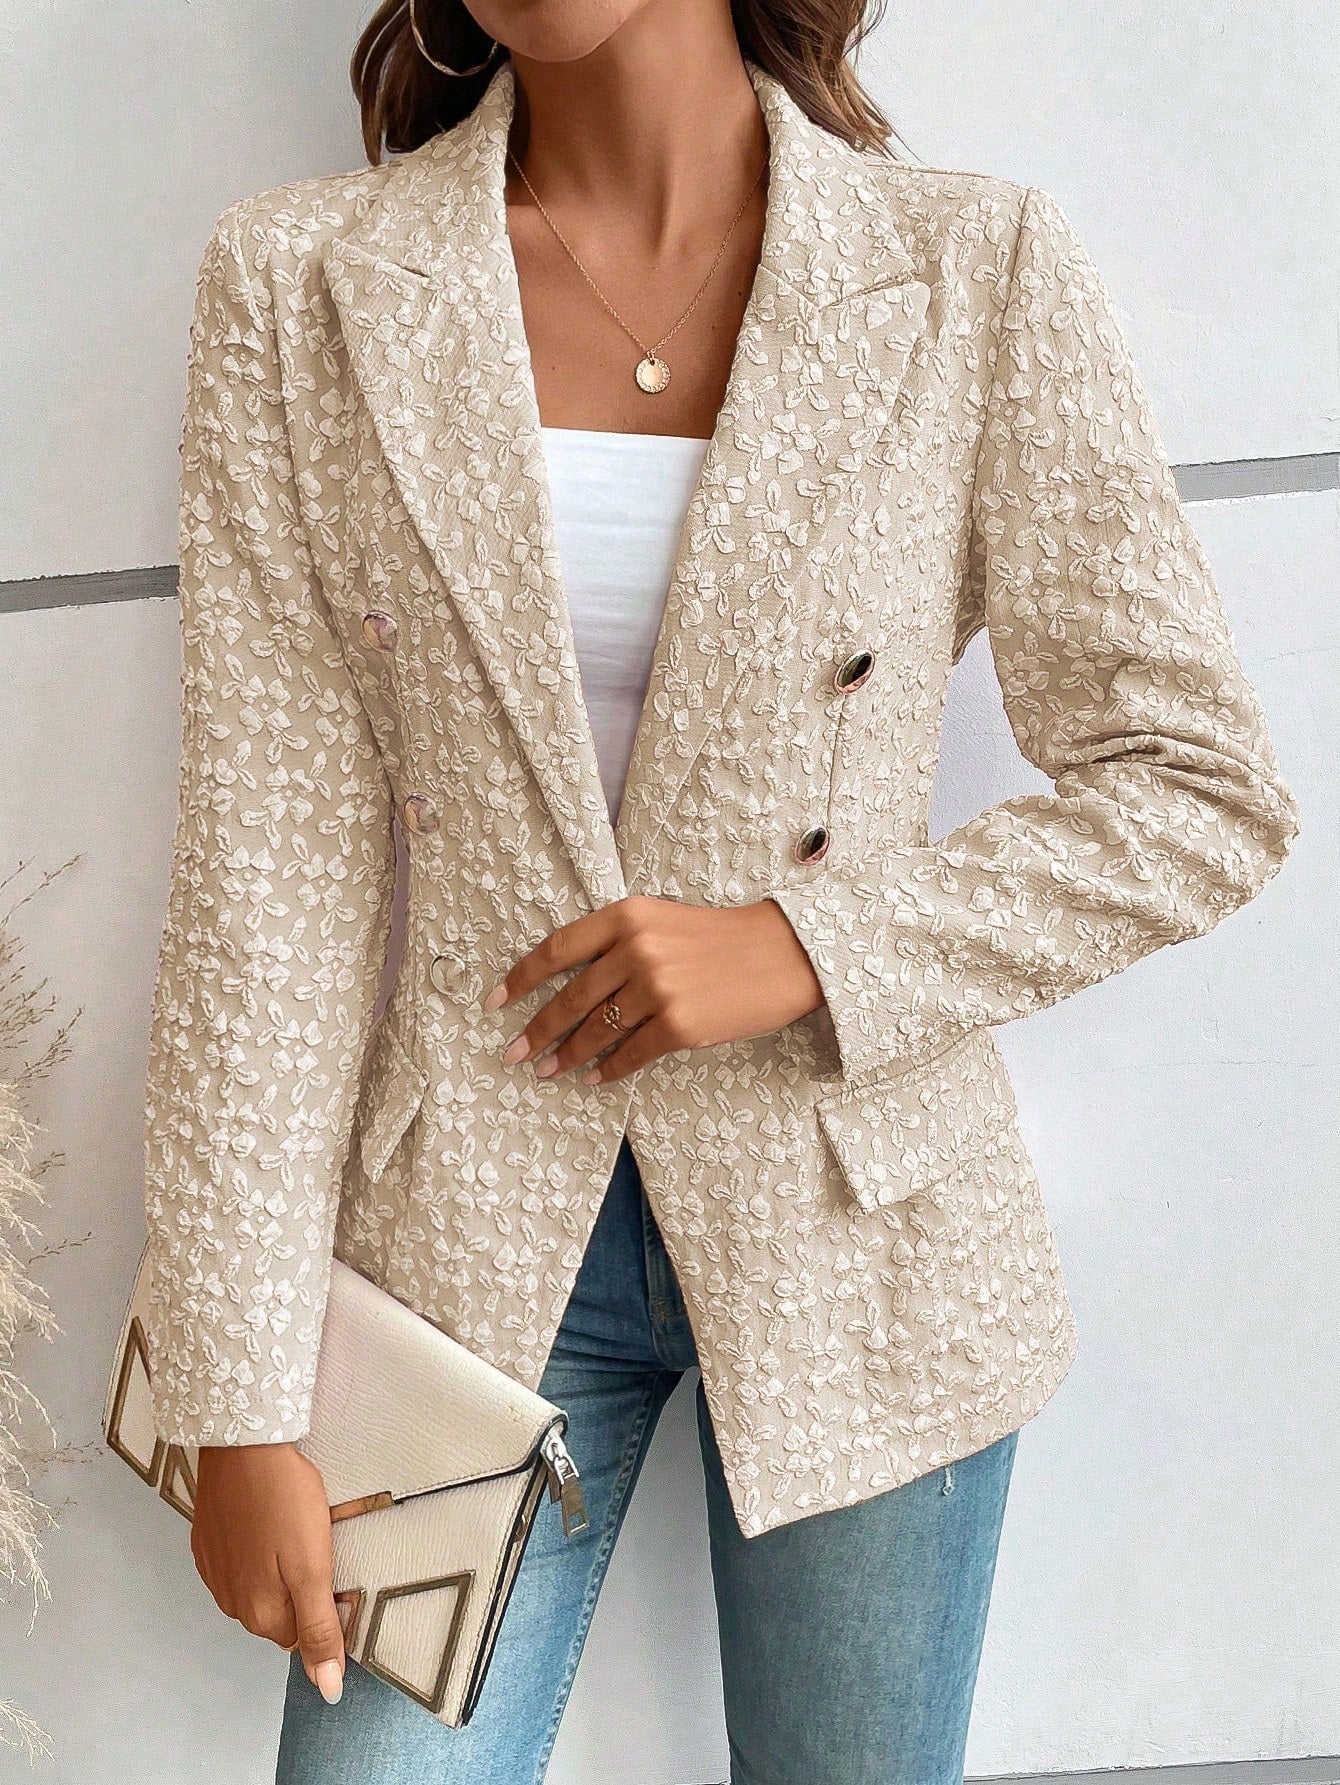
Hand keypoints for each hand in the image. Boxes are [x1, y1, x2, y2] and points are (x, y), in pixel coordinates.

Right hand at [192, 1442, 344, 1705]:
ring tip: (291, 1527)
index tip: (333, 1566)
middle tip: (315, 1542)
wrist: (241, 1445)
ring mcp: (214, 1574)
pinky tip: (266, 1521)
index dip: (326, 1604)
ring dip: (279, 1569)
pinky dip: (257, 1551)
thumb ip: (319, 1628)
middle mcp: (231, 1604)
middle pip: (283, 1613)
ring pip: (261, 1589)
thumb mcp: (313, 1566)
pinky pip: (240, 1564)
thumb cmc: (285, 1500)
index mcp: (260, 1614)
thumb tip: (328, 1689)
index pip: (305, 1635)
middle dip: (303, 1588)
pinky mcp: (206, 1545)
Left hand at [484, 895, 824, 1084]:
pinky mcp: (680, 1026)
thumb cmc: (723, 938)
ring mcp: (658, 989)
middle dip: (537, 1030)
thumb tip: (571, 985)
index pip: (557, 949)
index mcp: (628, 915)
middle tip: (514, 1052)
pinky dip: (608, 1070)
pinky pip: (630, 1055)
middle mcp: (637, 949)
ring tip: (548, 1071)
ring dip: (567, 1056)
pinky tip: (595, 1079)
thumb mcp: (663, 921)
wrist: (786, 954)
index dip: (520, 978)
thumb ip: (619, 942)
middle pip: (570, 998)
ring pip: (596, 1031)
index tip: (496, 1002)